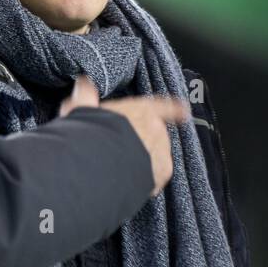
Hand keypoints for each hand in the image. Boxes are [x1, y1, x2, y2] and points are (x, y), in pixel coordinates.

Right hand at [59, 75, 188, 196]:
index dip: (173, 108)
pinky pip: (155, 176)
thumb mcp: (84, 110)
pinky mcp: (163, 171)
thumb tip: (82, 84)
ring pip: (155, 156)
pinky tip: (128, 182)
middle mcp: (156, 128)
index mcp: (141, 110)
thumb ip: (86, 97)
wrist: (105, 160)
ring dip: (143, 162)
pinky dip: (145, 180)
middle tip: (120, 151)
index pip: (160, 106)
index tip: (184, 110)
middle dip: (141, 143)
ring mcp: (162, 150)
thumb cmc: (95, 132)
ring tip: (120, 169)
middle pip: (154, 135)